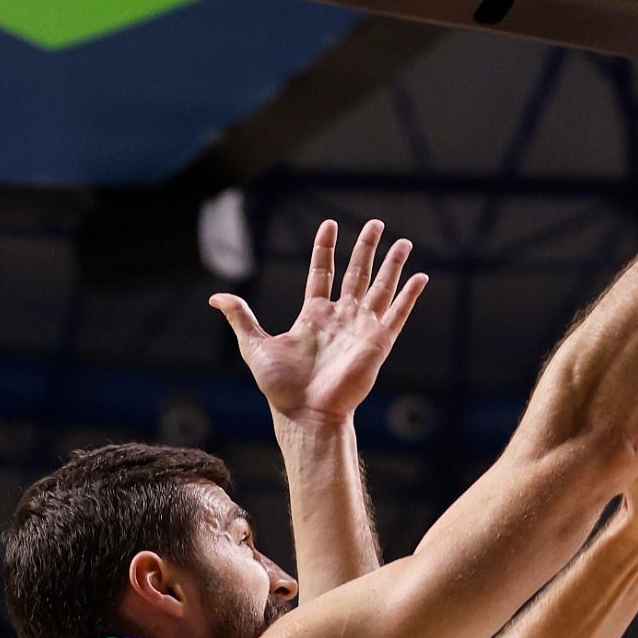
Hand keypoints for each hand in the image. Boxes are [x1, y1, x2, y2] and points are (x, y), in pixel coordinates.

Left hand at [210, 218, 427, 427]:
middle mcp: (340, 318)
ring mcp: (361, 329)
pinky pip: (397, 314)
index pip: (322, 272)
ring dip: (392, 264)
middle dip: (366, 248)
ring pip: (380, 287)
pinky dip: (410, 295)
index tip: (329, 225)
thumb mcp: (254, 346)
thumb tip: (215, 298)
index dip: (325, 248)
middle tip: (375, 224)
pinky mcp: (377, 343)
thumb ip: (241, 318)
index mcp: (314, 315)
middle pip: (356, 273)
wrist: (306, 414)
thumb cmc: (281, 387)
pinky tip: (422, 277)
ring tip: (403, 241)